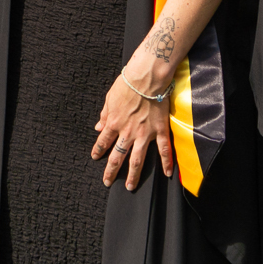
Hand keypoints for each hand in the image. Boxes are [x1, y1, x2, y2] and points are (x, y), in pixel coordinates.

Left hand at [92, 74, 175, 191]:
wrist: (147, 77)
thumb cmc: (128, 83)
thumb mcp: (109, 98)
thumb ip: (104, 114)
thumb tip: (98, 126)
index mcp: (114, 122)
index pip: (103, 141)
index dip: (98, 150)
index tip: (95, 158)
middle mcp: (127, 132)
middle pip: (117, 156)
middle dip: (111, 171)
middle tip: (108, 182)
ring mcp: (144, 133)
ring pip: (137, 159)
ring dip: (133, 175)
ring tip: (130, 186)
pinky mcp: (160, 130)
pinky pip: (164, 149)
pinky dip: (166, 162)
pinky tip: (167, 173)